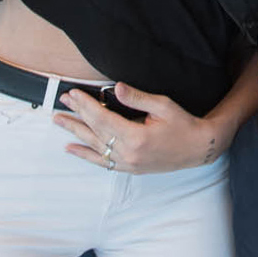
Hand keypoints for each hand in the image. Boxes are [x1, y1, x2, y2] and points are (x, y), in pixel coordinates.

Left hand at [54, 84, 232, 173]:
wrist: (198, 148)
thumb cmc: (183, 124)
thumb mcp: (163, 105)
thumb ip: (137, 98)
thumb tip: (117, 88)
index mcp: (136, 137)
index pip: (102, 118)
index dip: (86, 105)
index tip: (74, 94)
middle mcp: (128, 153)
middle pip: (95, 131)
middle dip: (77, 115)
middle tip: (62, 102)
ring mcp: (128, 163)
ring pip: (94, 146)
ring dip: (75, 132)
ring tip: (59, 121)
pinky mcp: (129, 168)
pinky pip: (102, 162)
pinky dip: (85, 155)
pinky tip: (71, 148)